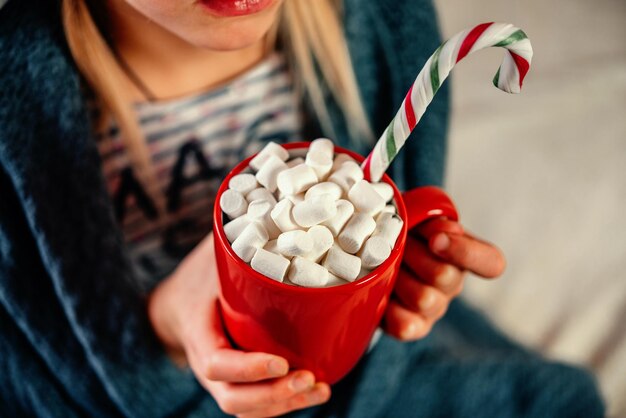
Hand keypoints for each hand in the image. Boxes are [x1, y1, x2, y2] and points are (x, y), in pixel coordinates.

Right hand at [148, 234, 330, 416]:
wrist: (177, 303)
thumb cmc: (199, 275)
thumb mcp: (212, 252)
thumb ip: (238, 237)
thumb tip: (281, 205)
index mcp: (198, 332)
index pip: (215, 363)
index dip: (247, 369)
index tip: (281, 362)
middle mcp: (207, 362)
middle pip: (232, 398)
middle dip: (272, 396)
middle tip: (308, 379)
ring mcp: (223, 377)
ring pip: (247, 407)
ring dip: (284, 405)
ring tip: (320, 390)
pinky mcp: (239, 380)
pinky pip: (256, 402)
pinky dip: (284, 404)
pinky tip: (316, 391)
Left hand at [384, 218, 505, 339]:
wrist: (372, 253)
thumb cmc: (399, 230)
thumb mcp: (414, 215)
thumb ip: (430, 218)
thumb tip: (441, 231)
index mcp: (462, 254)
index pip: (490, 262)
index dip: (466, 252)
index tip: (436, 239)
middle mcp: (453, 283)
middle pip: (444, 276)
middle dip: (414, 255)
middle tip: (396, 242)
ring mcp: (434, 307)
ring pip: (423, 299)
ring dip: (399, 277)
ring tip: (385, 264)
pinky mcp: (413, 325)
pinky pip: (407, 326)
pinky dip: (391, 310)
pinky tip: (382, 293)